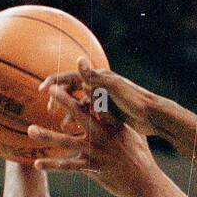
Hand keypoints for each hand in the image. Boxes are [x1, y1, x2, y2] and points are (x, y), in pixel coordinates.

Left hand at [28, 77, 157, 196]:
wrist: (147, 183)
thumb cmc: (141, 158)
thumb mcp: (133, 134)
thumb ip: (119, 120)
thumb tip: (112, 108)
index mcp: (112, 124)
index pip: (95, 101)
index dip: (82, 90)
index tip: (70, 79)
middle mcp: (103, 135)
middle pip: (80, 114)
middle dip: (64, 100)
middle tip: (49, 89)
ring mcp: (97, 152)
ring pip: (67, 141)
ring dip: (48, 135)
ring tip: (30, 129)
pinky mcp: (93, 168)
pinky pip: (68, 166)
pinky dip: (52, 165)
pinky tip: (37, 164)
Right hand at [41, 60, 161, 136]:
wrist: (154, 116)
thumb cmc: (135, 100)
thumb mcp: (113, 87)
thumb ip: (95, 76)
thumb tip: (78, 60)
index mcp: (97, 78)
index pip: (70, 77)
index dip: (54, 83)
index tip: (42, 92)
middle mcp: (99, 87)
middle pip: (73, 91)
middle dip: (60, 101)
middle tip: (51, 112)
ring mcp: (104, 101)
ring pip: (81, 107)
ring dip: (70, 116)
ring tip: (63, 128)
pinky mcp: (110, 114)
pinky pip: (90, 118)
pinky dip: (82, 125)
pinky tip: (77, 136)